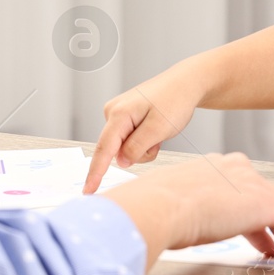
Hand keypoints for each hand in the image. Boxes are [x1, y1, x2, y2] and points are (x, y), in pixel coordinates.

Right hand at [85, 70, 202, 193]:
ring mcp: (118, 114)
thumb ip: (137, 147)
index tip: (87, 191)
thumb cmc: (175, 100)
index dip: (95, 173)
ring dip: (144, 147)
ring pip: (125, 148)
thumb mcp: (159, 128)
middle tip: (159, 139)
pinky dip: (144, 140)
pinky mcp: (124, 117)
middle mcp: (113, 112)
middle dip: (139, 152)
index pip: (104, 149)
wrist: (186, 83)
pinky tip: (154, 128)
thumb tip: (120, 161)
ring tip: (159, 129)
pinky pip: (130, 141)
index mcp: (119, 113)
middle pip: (117, 150)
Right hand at [101, 153, 273, 270]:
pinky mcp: (268, 203)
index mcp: (213, 170)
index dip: (258, 222)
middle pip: (270, 203)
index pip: (244, 196)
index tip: (266, 239)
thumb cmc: (155, 209)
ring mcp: (253, 185)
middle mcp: (237, 171)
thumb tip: (170, 229)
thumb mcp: (170, 210)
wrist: (162, 205)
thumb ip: (181, 217)